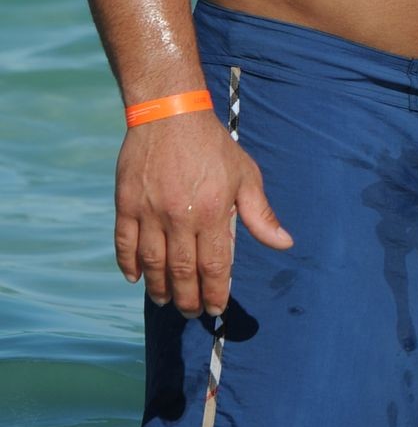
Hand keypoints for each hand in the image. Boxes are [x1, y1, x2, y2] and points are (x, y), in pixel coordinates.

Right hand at [114, 110, 293, 318]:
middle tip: (191, 312)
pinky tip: (135, 278)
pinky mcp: (126, 203)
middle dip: (188, 298)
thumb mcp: (245, 175)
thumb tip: (284, 244)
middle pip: (181, 271)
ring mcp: (149, 211)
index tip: (217, 308)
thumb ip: (260, 214)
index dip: (216, 292)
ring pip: (151, 263)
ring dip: (158, 287)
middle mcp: (179, 216)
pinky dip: (128, 265)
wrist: (170, 114)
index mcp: (212, 212)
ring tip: (165, 301)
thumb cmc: (213, 146)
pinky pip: (124, 243)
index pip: (215, 266)